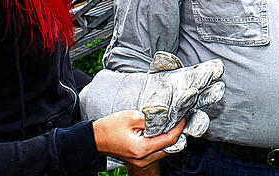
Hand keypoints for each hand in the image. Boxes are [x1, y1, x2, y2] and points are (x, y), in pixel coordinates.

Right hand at [80, 52, 224, 152]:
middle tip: (183, 120)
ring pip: (164, 151)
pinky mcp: (139, 160)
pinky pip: (156, 152)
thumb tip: (166, 115)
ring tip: (175, 124)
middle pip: (169, 148)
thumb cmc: (109, 127)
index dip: (179, 127)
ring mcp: (141, 162)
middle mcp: (143, 159)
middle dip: (178, 134)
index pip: (168, 139)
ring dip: (171, 139)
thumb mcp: (131, 117)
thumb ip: (150, 118)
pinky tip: (164, 131)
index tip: (185, 117)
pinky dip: (162, 143)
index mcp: (141, 149)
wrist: (94, 139)